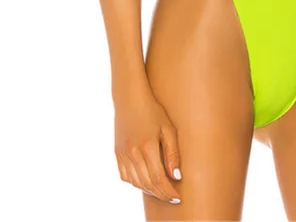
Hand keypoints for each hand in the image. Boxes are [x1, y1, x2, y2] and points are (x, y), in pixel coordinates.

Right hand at [114, 89, 182, 205]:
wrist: (129, 98)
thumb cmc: (152, 110)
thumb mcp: (168, 128)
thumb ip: (173, 153)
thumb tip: (176, 176)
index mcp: (147, 146)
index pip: (158, 179)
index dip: (168, 191)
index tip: (178, 197)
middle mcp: (132, 153)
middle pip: (147, 184)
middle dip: (161, 194)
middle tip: (171, 197)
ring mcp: (123, 154)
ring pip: (136, 182)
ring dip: (149, 190)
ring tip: (161, 191)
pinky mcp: (117, 153)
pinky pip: (125, 176)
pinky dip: (136, 183)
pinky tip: (145, 182)